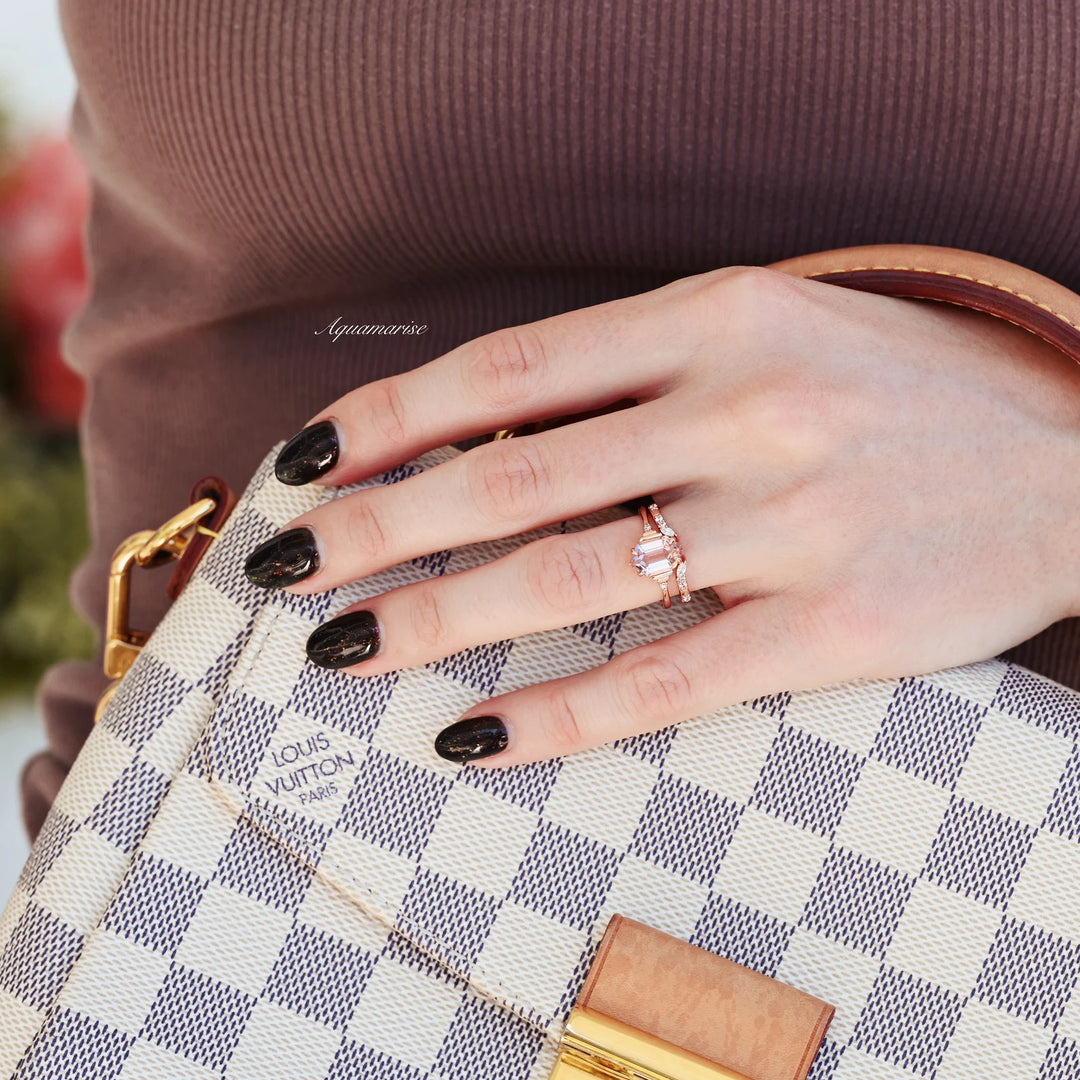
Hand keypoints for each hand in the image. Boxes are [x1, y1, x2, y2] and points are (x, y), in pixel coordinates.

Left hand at [242, 265, 1079, 764]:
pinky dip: (550, 714)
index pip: (507, 370)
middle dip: (372, 529)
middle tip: (287, 569)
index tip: (305, 461)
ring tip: (345, 647)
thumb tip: (481, 436)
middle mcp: (744, 411)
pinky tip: (468, 734)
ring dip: (432, 619)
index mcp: (720, 317)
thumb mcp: (772, 329)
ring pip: (565, 581)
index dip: (388, 420)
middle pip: (510, 479)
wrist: (1073, 460)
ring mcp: (788, 524)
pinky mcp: (829, 632)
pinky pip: (659, 681)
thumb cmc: (898, 389)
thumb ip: (635, 375)